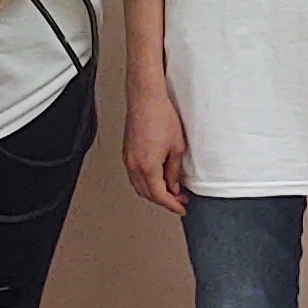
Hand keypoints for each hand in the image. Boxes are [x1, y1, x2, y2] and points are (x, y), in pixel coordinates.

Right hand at [125, 78, 190, 213]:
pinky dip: (146, 182)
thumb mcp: (177, 147)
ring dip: (154, 192)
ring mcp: (128, 159)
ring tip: (170, 189)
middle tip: (179, 199)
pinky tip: (157, 177)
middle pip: (148, 194)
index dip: (172, 205)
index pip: (160, 196)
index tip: (181, 208)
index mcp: (147, 167)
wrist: (146, 99)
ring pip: (139, 186)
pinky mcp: (127, 153)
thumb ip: (174, 171)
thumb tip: (174, 185)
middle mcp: (134, 166)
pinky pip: (135, 176)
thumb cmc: (160, 116)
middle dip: (164, 200)